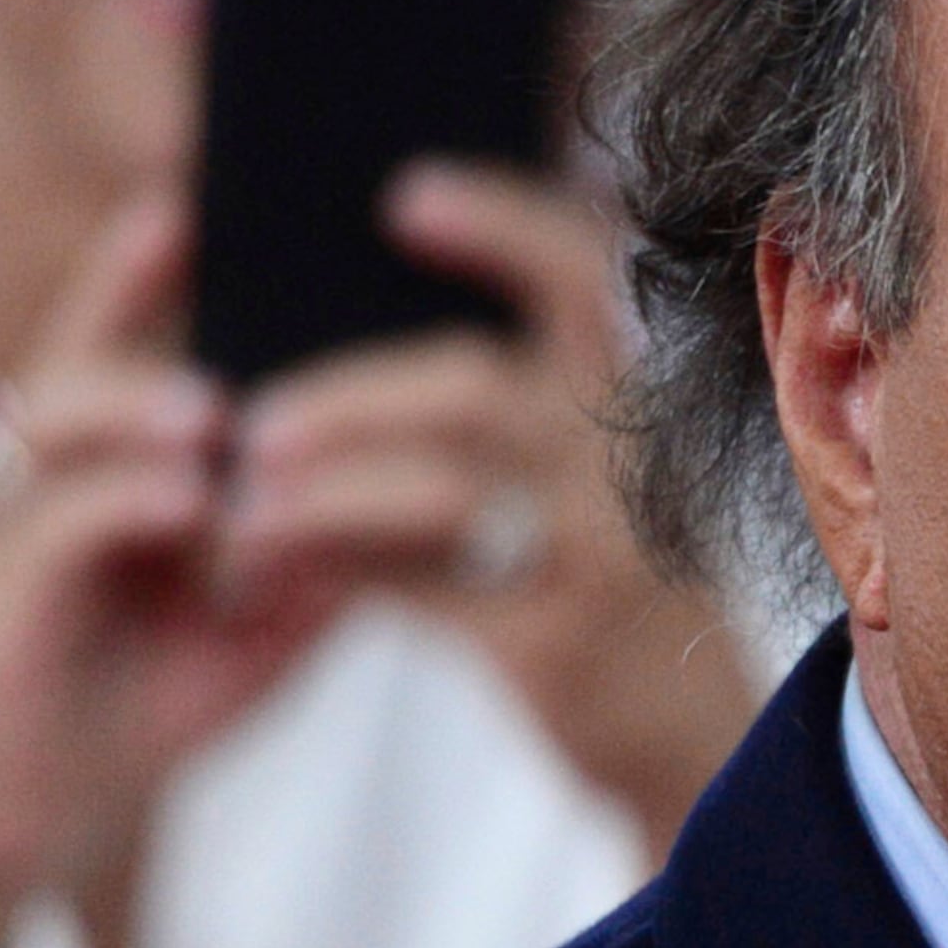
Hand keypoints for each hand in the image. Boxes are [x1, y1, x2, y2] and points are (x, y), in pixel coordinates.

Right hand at [0, 203, 350, 947]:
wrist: (44, 820)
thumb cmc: (155, 697)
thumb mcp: (264, 613)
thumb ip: (324, 546)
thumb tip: (422, 484)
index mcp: (114, 468)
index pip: (124, 341)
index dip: (144, 267)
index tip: (198, 194)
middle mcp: (51, 482)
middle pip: (77, 357)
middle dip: (129, 298)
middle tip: (201, 250)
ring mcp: (17, 538)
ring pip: (55, 428)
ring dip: (136, 407)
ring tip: (213, 409)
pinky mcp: (1, 608)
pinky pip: (55, 532)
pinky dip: (124, 509)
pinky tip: (188, 502)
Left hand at [224, 163, 758, 847]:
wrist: (702, 750)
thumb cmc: (630, 604)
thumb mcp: (616, 495)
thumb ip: (537, 422)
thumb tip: (370, 352)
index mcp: (650, 409)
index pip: (587, 280)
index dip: (501, 227)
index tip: (405, 196)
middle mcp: (633, 471)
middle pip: (474, 390)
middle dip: (349, 395)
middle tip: (257, 420)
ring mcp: (599, 559)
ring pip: (435, 492)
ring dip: (321, 492)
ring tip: (245, 500)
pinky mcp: (554, 644)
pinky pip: (418, 590)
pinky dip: (336, 573)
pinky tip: (277, 572)